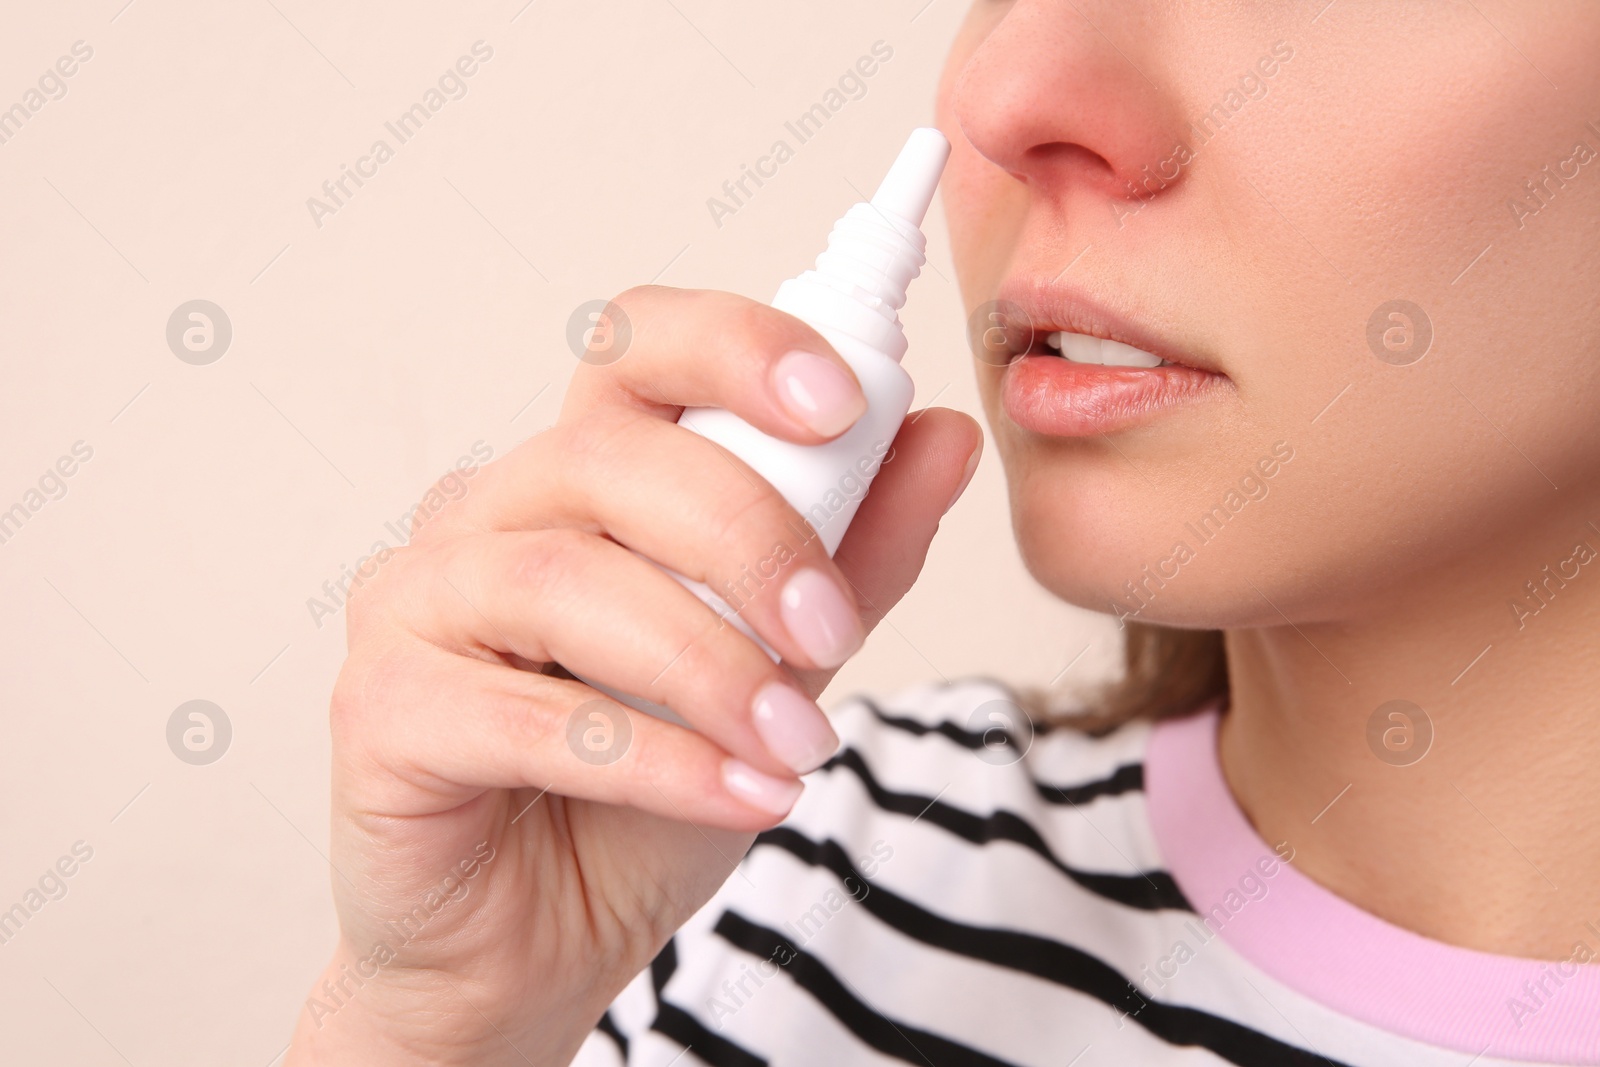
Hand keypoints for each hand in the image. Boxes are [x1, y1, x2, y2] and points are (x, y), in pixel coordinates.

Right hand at [285, 285, 981, 1064]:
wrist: (533, 947)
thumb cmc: (640, 798)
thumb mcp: (779, 668)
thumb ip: (854, 552)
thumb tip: (945, 436)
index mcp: (577, 476)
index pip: (636, 346)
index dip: (734, 346)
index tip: (842, 404)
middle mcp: (485, 515)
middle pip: (604, 455)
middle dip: (746, 533)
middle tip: (831, 626)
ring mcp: (418, 605)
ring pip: (561, 580)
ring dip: (707, 663)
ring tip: (798, 742)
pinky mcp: (380, 711)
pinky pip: (523, 717)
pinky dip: (655, 758)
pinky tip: (743, 797)